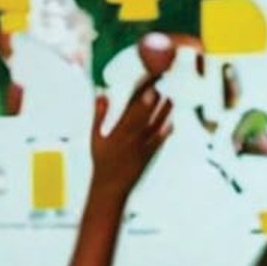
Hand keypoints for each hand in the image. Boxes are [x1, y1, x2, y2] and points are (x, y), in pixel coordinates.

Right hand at [90, 59, 173, 202]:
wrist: (110, 185)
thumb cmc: (102, 161)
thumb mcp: (95, 137)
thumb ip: (99, 115)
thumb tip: (101, 95)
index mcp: (119, 130)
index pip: (131, 105)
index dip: (141, 91)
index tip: (148, 80)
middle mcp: (132, 136)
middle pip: (146, 112)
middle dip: (154, 96)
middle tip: (163, 83)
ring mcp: (142, 145)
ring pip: (155, 123)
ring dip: (163, 111)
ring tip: (170, 98)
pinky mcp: (149, 154)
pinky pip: (159, 140)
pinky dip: (166, 131)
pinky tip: (171, 122)